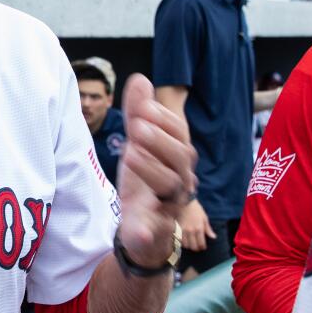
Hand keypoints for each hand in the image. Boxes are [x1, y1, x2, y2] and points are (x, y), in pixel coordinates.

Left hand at [115, 74, 197, 267]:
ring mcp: (169, 208)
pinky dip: (148, 231)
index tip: (142, 109)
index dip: (163, 120)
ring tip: (130, 153)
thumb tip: (140, 78)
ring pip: (172, 188)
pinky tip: (139, 229)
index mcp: (177, 158)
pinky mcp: (154, 233)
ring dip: (152, 170)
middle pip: (181, 159)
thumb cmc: (145, 181)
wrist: (142, 230)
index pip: (179, 134)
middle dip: (160, 141)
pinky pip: (155, 233)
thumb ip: (139, 115)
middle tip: (137, 128)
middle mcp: (181, 181)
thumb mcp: (138, 147)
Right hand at [177, 200, 213, 253]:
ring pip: (185, 245)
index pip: (201, 244)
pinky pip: (178, 240)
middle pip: (193, 247)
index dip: (202, 247)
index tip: (203, 247)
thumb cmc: (196, 209)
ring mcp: (182, 230)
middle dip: (196, 248)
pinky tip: (183, 240)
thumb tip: (213, 237)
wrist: (184, 201)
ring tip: (190, 243)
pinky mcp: (176, 229)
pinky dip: (181, 242)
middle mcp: (191, 231)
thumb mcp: (204, 217)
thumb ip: (208, 229)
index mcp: (199, 228)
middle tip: (197, 246)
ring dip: (188, 245)